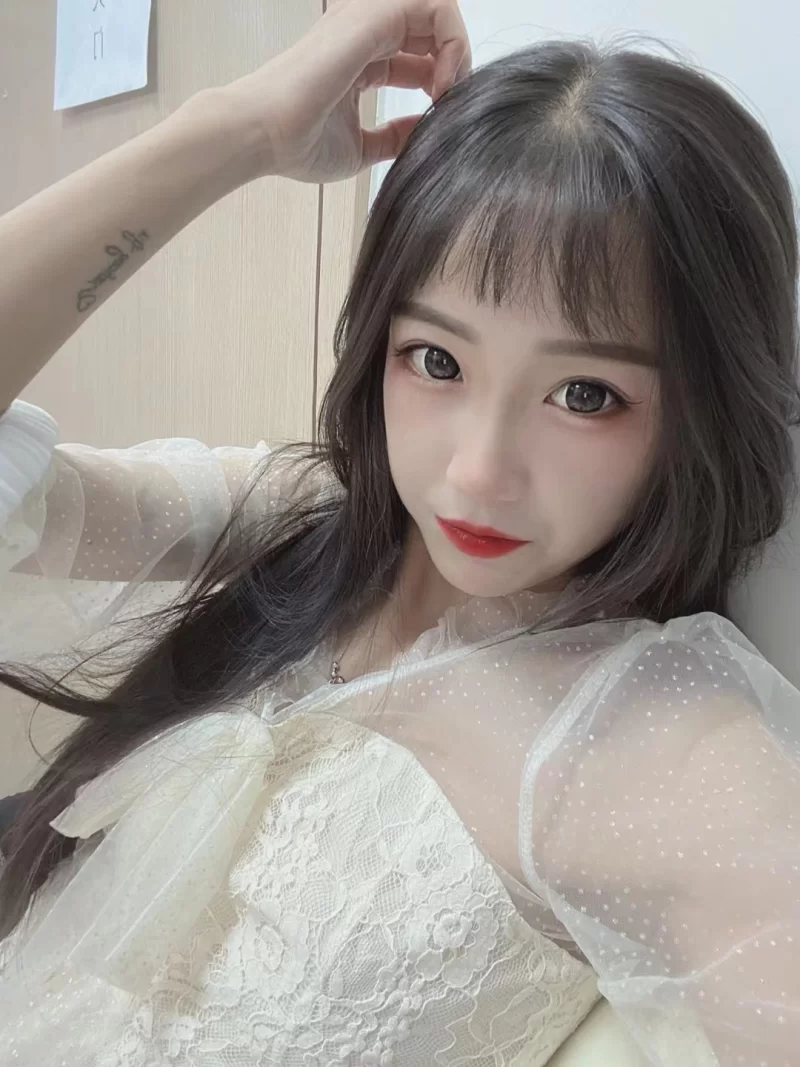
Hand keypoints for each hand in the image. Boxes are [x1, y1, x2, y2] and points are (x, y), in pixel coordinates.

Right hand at [217, 0, 471, 183]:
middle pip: (432, 30)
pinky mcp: (374, 15)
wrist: (267, 134)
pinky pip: (437, 8)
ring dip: (458, 51)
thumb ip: (395, 137)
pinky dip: (453, 45)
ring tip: (449, 94)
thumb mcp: (363, 148)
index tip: (441, 118)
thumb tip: (425, 134)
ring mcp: (369, 19)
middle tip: (452, 105)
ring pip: (438, 11)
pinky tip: (443, 86)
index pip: (418, 53)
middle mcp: (366, 33)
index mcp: (361, 59)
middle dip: (456, 64)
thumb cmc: (299, 143)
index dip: (441, 82)